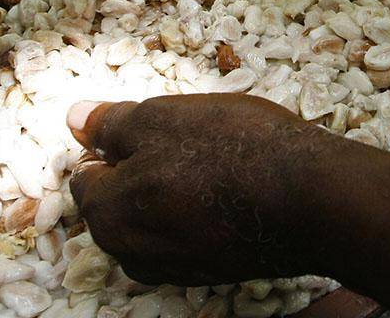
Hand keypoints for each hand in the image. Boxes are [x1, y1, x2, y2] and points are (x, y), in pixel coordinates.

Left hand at [67, 94, 347, 284]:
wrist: (313, 200)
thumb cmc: (234, 151)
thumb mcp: (163, 119)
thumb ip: (112, 123)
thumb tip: (76, 119)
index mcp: (110, 216)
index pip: (85, 179)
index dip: (112, 145)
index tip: (147, 127)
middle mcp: (133, 254)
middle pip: (120, 204)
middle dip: (140, 171)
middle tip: (185, 139)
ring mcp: (176, 268)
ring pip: (155, 221)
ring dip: (171, 192)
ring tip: (211, 160)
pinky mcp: (215, 270)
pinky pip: (189, 235)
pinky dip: (198, 212)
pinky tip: (230, 188)